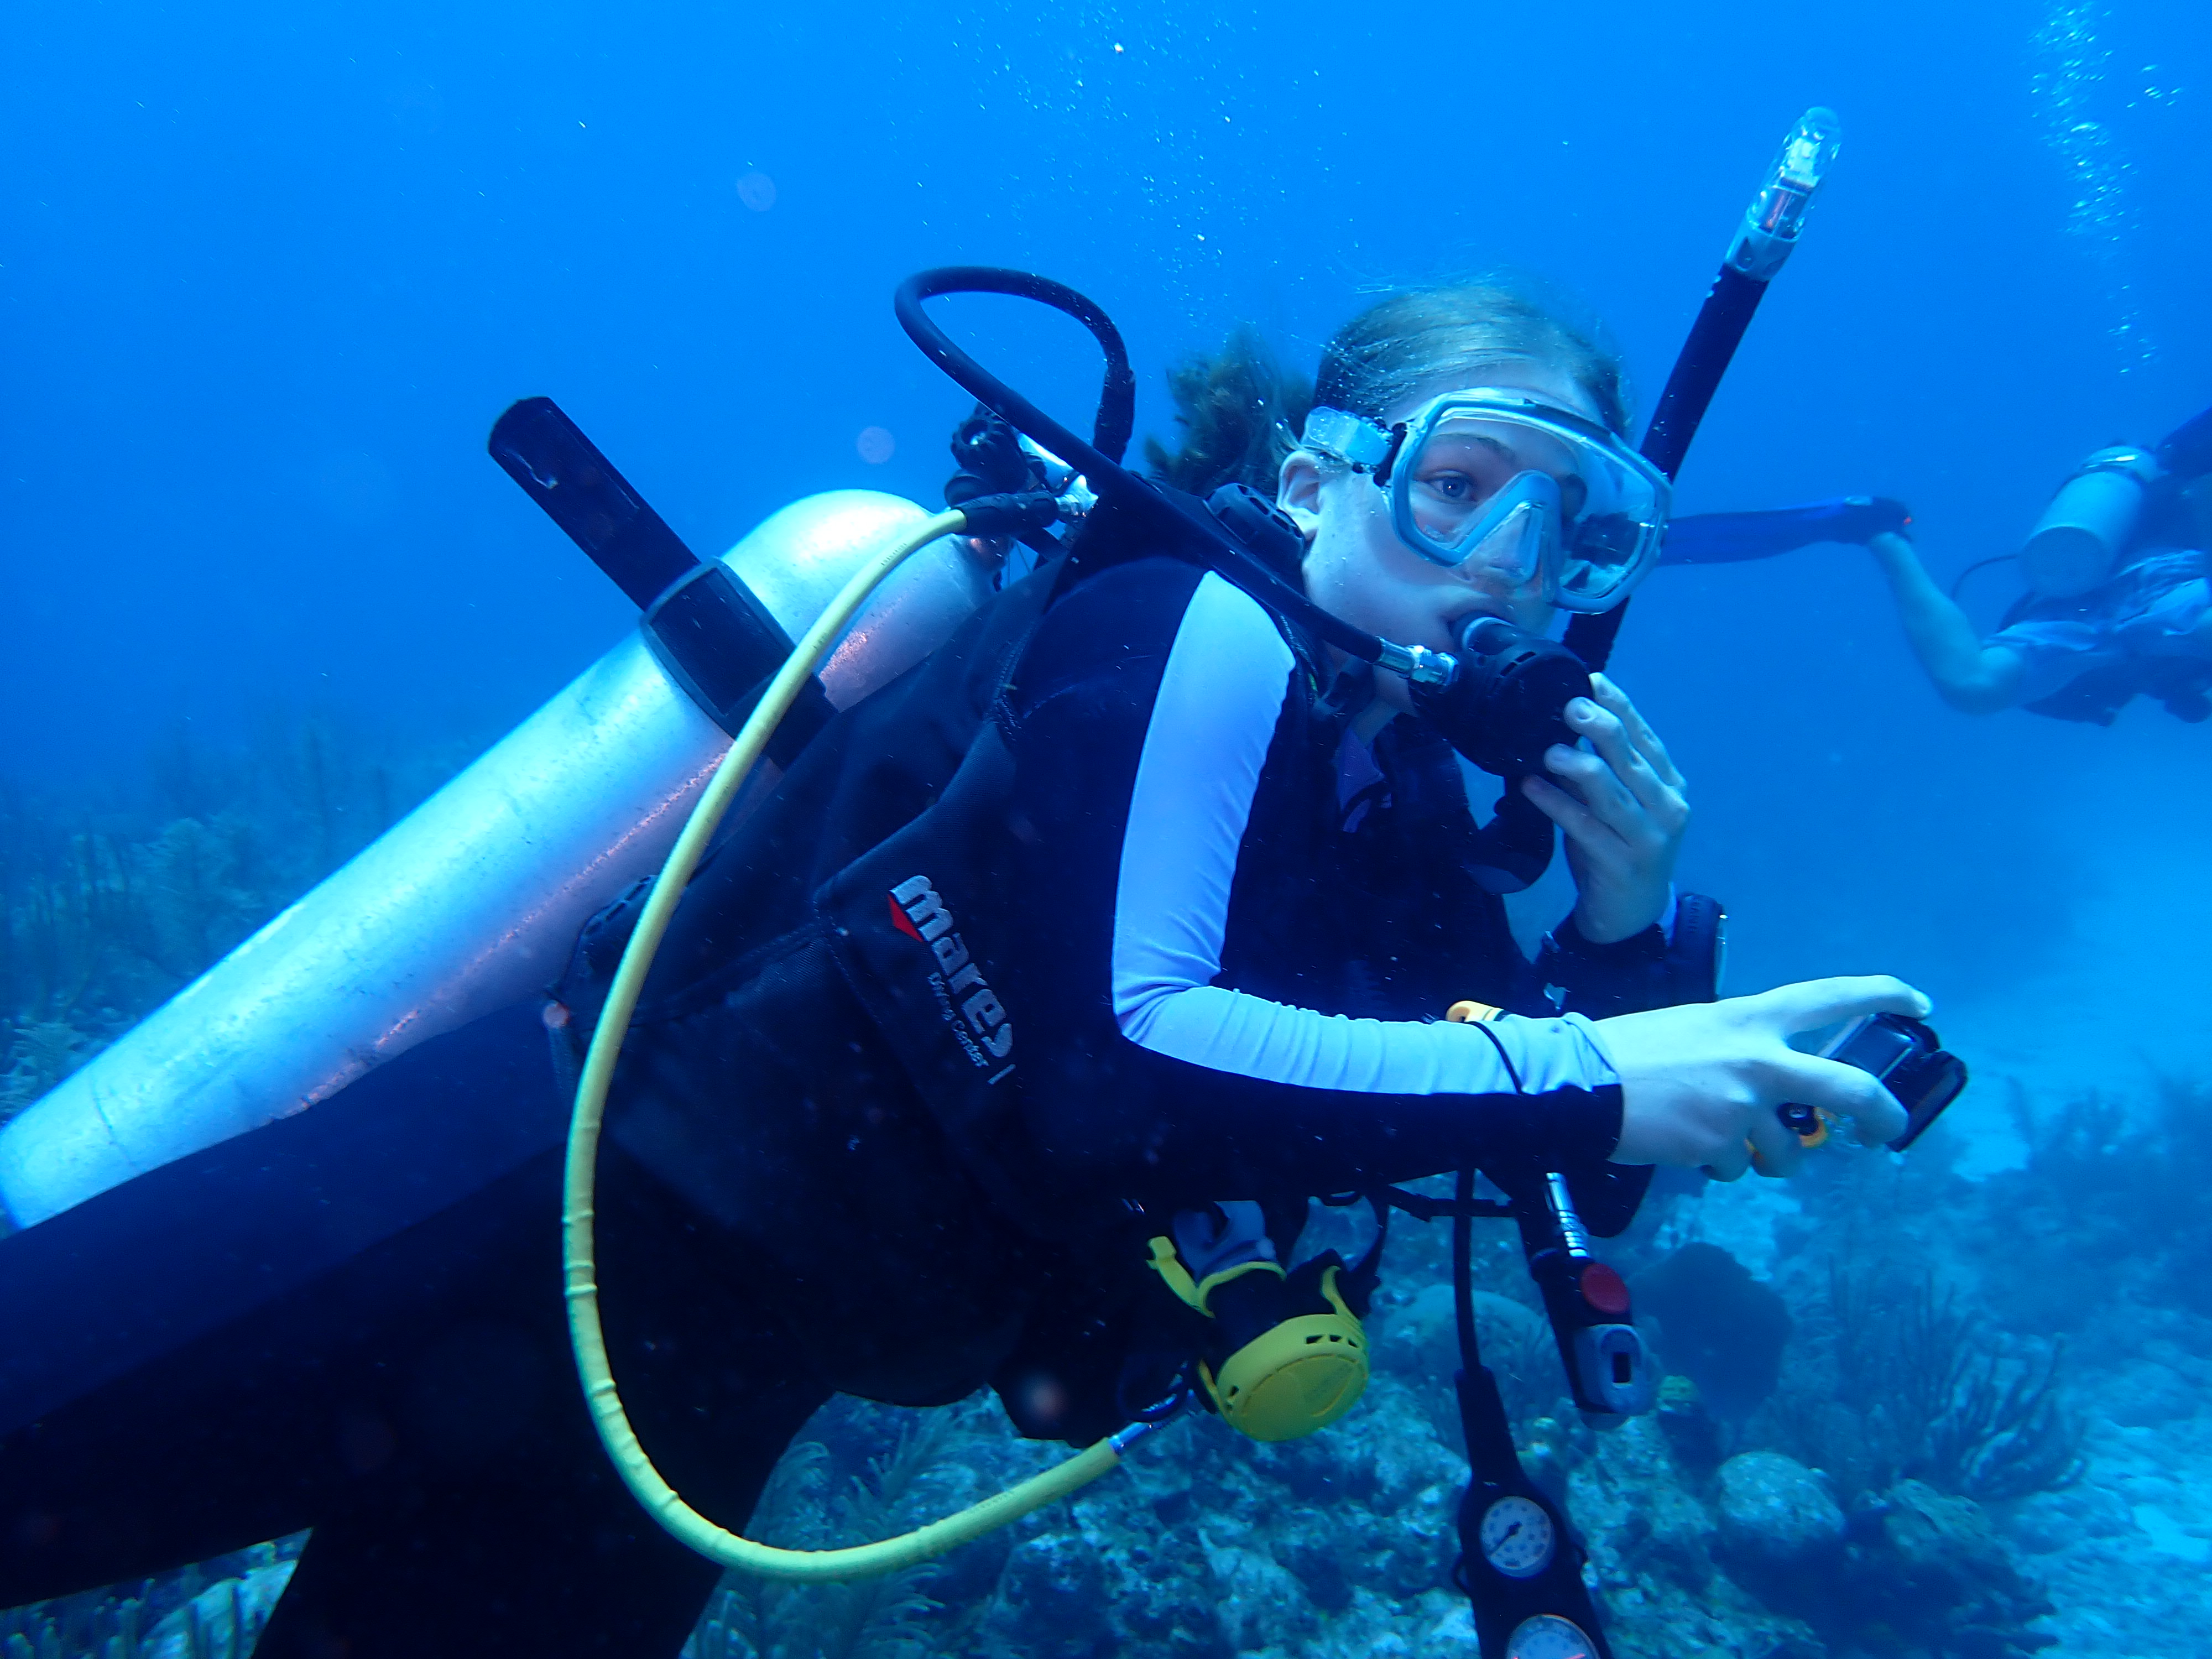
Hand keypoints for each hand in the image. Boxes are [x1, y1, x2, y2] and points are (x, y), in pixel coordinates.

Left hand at [1522, 673, 1686, 942]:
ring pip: (1613, 792)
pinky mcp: (1622, 863)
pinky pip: (1584, 827)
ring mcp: (1649, 837)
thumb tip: (1561, 729)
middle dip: (1601, 727)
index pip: (1645, 737)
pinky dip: (1556, 805)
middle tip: (1569, 706)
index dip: (1620, 706)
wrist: (1631, 915)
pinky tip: (1531, 787)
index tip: (1590, 680)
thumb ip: (1599, 771)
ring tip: (1549, 751)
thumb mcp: (1615, 807)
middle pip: (1631, 758)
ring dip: (1579, 766)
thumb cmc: (1619, 850)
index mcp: (1669, 785)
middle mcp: (1667, 807)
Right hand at [1596, 976, 1929, 1179]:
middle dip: (1883, 1114)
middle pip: (1851, 1087)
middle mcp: (1759, 1058)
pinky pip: (1738, 1167)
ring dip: (1769, 1158)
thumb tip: (1766, 1086)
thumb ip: (1740, 1048)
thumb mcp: (1696, 1028)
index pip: (1831, 996)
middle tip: (1888, 1131)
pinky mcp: (1722, 1145)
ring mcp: (1744, 1105)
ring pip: (1789, 1151)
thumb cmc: (1631, 1051)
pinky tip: (1685, 1147)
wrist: (1579, 1084)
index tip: (1919, 1004)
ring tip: (1730, 1147)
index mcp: (1750, 1018)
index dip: (1883, 996)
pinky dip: (1717, 1165)